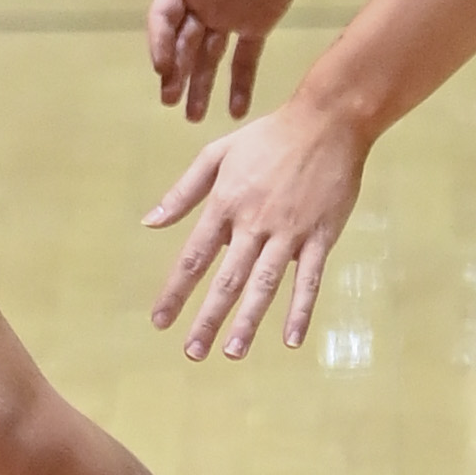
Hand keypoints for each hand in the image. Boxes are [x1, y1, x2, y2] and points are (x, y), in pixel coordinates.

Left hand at [144, 100, 365, 357]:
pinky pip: (309, 280)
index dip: (175, 291)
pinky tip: (291, 339)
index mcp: (225, 202)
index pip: (193, 256)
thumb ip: (183, 192)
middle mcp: (254, 222)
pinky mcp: (320, 236)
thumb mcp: (216, 154)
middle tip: (192, 353)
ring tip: (232, 352)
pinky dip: (300, 310)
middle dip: (207, 318)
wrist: (326, 121)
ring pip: (264, 284)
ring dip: (248, 321)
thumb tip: (149, 222)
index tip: (160, 321)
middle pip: (226, 279)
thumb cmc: (268, 137)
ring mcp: (289, 231)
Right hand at [147, 0, 318, 120]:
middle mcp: (201, 5)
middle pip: (184, 47)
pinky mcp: (258, 23)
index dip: (161, 45)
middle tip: (170, 101)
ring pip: (210, 60)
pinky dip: (241, 84)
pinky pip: (246, 59)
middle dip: (176, 75)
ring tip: (194, 116)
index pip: (164, 21)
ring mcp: (228, 17)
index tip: (162, 69)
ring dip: (201, 87)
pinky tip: (236, 110)